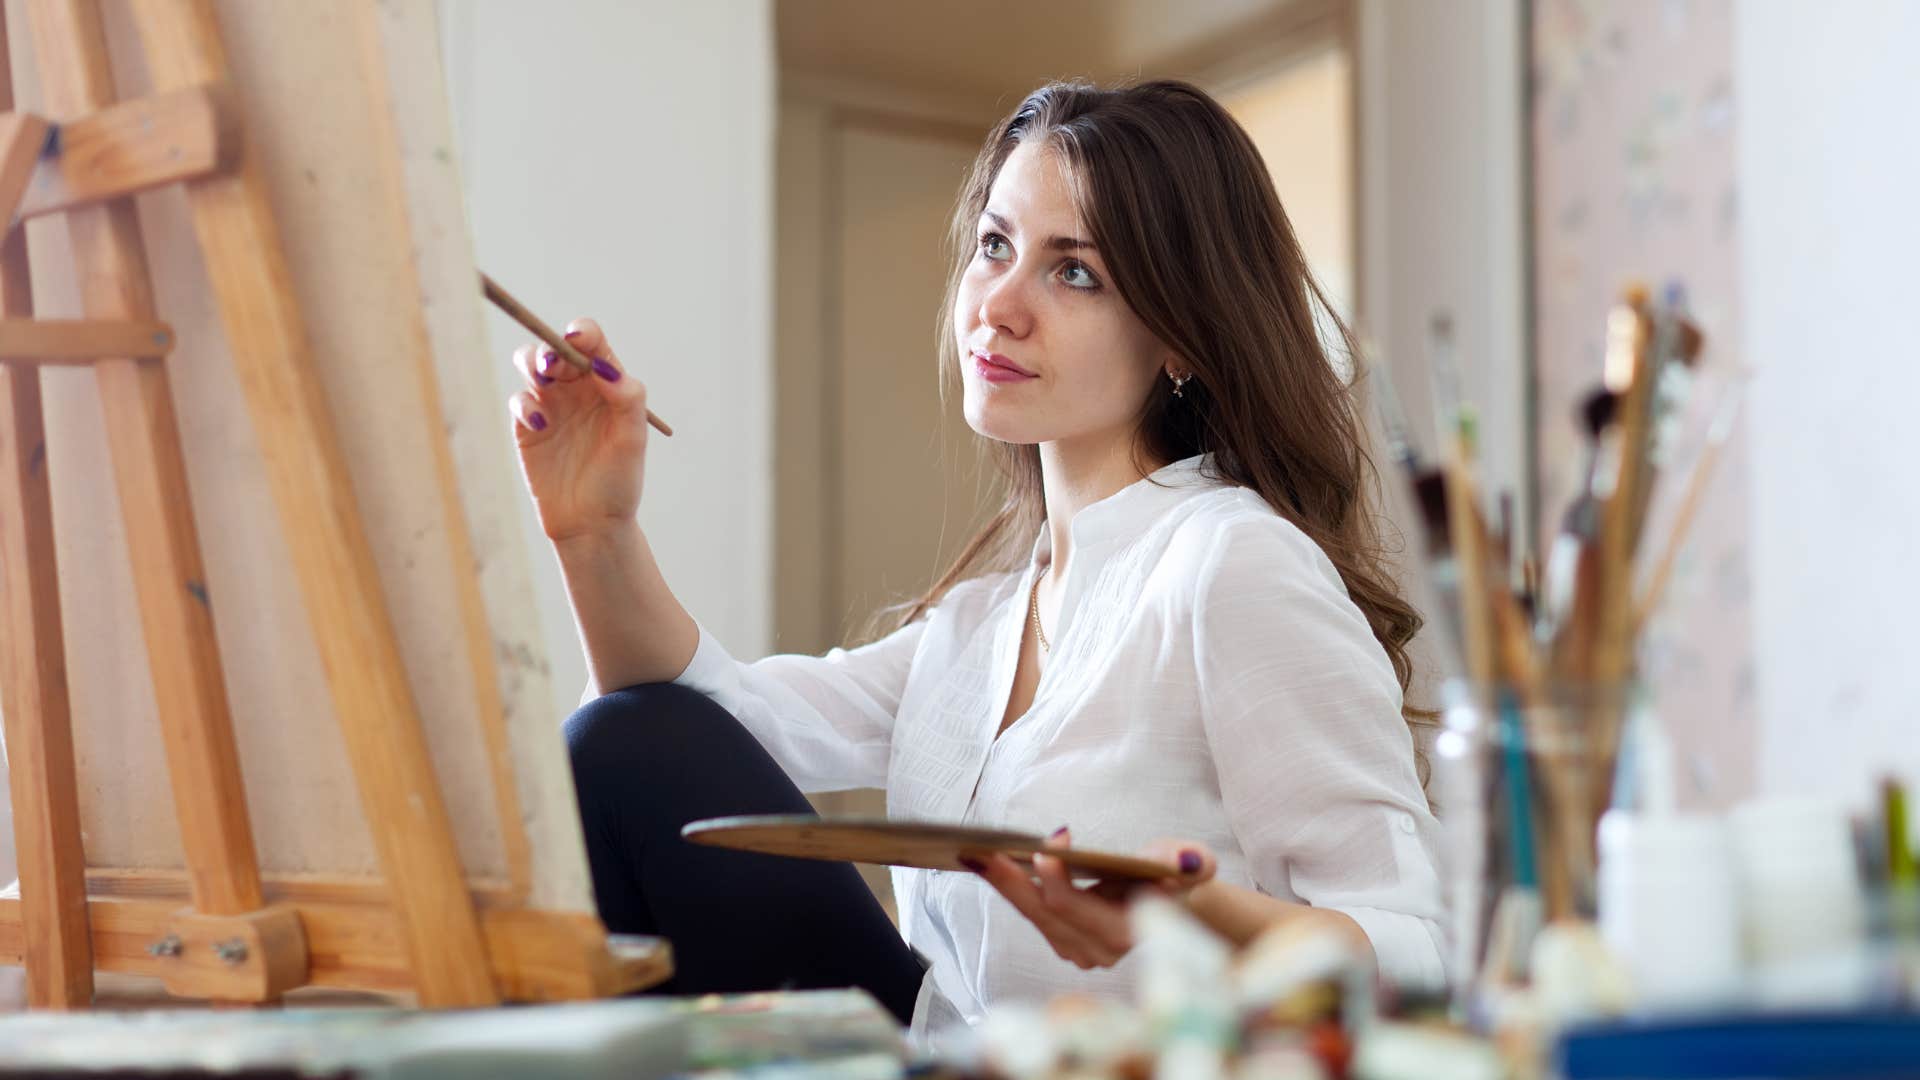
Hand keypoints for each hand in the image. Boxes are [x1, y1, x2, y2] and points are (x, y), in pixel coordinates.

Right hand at [506, 318, 650, 542]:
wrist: (591, 522)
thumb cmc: (619, 480)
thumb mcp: (632, 439)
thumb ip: (627, 398)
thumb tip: (605, 367)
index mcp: (606, 383)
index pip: (592, 343)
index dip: (583, 332)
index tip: (578, 338)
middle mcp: (577, 387)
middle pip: (556, 347)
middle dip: (553, 349)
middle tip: (555, 368)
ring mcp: (550, 403)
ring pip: (531, 364)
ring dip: (532, 363)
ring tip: (544, 381)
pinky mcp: (527, 425)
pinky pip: (518, 399)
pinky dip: (524, 404)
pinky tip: (540, 423)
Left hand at [966, 829, 1216, 969]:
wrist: (1172, 899)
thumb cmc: (1174, 876)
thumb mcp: (1191, 864)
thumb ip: (1191, 864)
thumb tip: (1187, 863)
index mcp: (1125, 934)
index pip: (1078, 910)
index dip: (1058, 879)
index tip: (1048, 842)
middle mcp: (1098, 951)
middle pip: (1045, 915)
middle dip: (1012, 881)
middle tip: (983, 851)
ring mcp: (1079, 950)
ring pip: (1034, 916)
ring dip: (1006, 884)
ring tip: (977, 853)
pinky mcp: (1066, 941)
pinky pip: (1033, 914)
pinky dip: (1013, 888)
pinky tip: (990, 865)